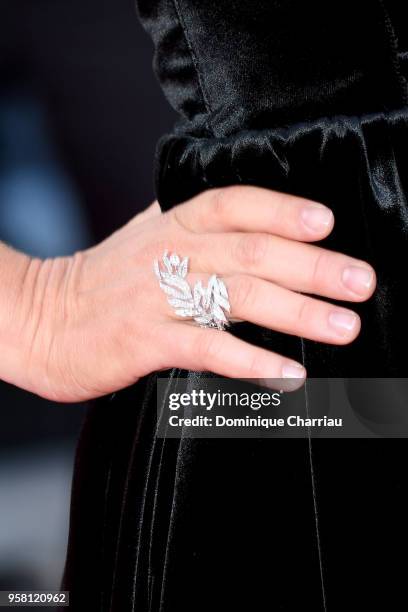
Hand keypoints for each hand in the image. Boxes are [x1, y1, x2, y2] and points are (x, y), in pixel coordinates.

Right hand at [12, 186, 375, 400]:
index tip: (326, 224)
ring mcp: (156, 298)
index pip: (233, 204)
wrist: (40, 319)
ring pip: (237, 297)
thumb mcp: (146, 239)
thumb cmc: (104, 283)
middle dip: (312, 267)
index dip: (281, 209)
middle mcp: (169, 253)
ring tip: (344, 327)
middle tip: (361, 283)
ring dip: (297, 312)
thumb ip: (193, 227)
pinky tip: (289, 374)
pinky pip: (206, 349)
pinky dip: (251, 362)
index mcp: (172, 224)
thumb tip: (253, 224)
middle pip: (251, 252)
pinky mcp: (143, 342)